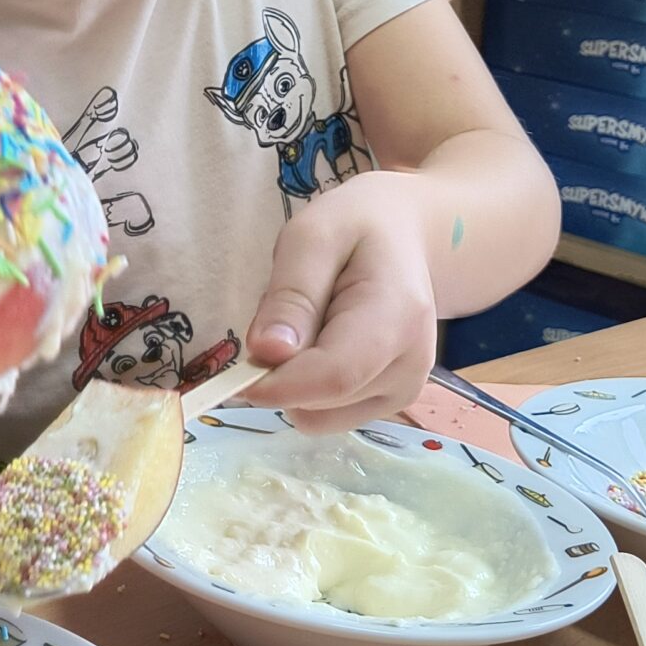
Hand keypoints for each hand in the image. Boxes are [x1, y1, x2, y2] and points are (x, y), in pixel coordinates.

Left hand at [244, 171, 437, 428]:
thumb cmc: (355, 229)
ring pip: (318, 415)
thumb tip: (267, 353)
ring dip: (293, 382)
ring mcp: (403, 390)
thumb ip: (290, 295)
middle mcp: (410, 365)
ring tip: (309, 327)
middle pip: (321, 400)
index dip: (278, 384)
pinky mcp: (388, 403)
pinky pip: (326, 416)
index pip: (334, 375)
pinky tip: (321, 347)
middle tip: (278, 320)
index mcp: (396, 316)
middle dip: (279, 374)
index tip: (236, 372)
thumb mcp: (311, 237)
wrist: (404, 238)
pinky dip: (307, 391)